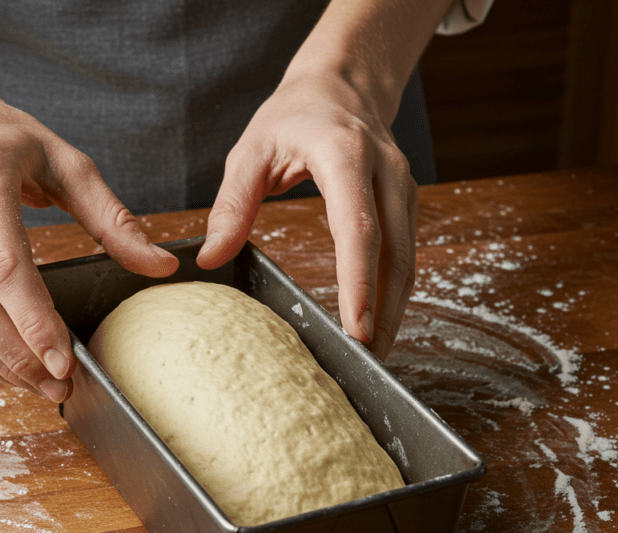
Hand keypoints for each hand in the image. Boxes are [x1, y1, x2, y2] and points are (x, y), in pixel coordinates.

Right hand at [0, 87, 178, 401]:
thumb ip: (112, 218)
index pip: (4, 264)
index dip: (33, 320)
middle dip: (18, 355)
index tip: (64, 360)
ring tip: (42, 386)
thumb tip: (161, 266)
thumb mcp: (65, 161)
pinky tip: (10, 365)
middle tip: (60, 386)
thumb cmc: (1, 137)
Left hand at [197, 72, 416, 359]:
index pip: (359, 227)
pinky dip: (394, 294)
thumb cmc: (294, 116)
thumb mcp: (251, 149)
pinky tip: (379, 323)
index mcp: (346, 156)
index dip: (359, 281)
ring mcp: (404, 189)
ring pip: (408, 261)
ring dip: (394, 310)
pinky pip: (405, 256)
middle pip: (394, 254)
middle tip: (366, 361)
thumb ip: (232, 204)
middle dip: (384, 311)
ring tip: (374, 357)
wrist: (342, 86)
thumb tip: (210, 258)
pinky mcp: (406, 204)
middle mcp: (386, 174)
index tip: (357, 327)